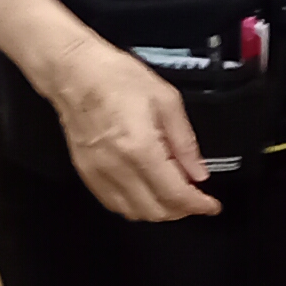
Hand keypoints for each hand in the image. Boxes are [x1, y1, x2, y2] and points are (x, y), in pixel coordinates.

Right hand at [45, 38, 218, 221]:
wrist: (73, 73)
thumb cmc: (117, 78)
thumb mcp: (166, 100)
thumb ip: (184, 141)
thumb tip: (198, 172)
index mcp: (140, 148)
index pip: (174, 194)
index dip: (198, 205)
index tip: (212, 206)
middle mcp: (117, 167)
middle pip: (155, 210)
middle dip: (181, 210)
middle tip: (195, 198)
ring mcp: (98, 173)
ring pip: (134, 212)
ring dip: (158, 211)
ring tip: (173, 194)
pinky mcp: (86, 173)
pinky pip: (114, 204)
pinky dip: (136, 205)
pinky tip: (147, 192)